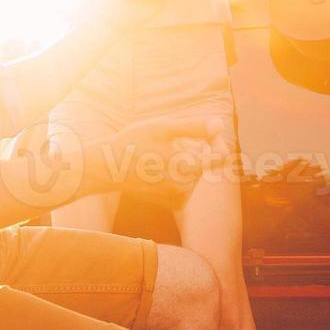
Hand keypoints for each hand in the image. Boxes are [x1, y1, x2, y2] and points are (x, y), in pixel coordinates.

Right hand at [103, 116, 221, 207]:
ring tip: (158, 156)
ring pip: (194, 174)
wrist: (108, 168)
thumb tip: (220, 126)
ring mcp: (179, 198)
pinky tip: (157, 169)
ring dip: (183, 162)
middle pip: (204, 163)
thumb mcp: (163, 127)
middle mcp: (187, 187)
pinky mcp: (171, 204)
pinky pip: (184, 184)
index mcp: (189, 168)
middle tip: (166, 143)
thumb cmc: (134, 142)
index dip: (214, 141)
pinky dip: (176, 175)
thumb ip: (195, 127)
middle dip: (192, 150)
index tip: (201, 134)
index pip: (221, 156)